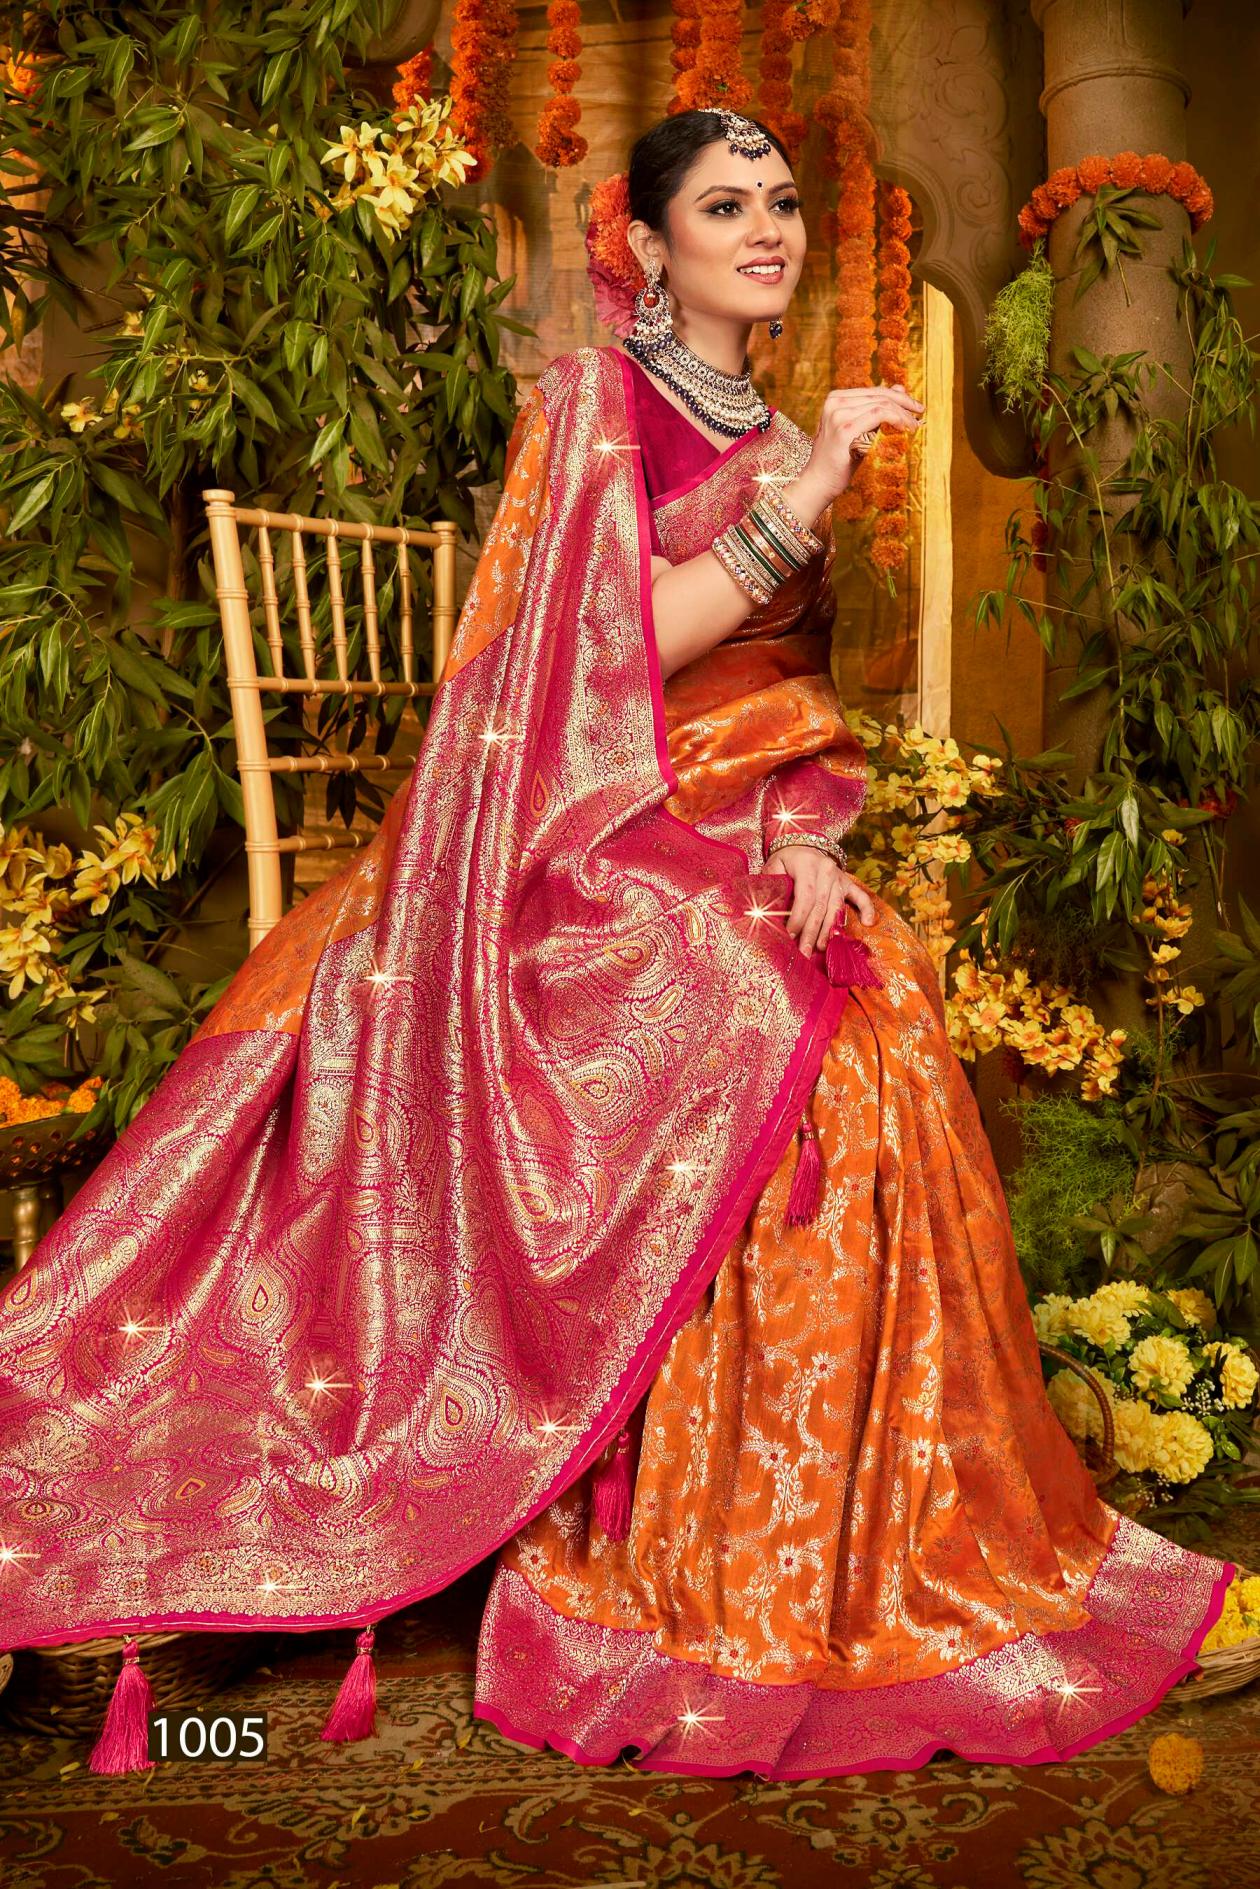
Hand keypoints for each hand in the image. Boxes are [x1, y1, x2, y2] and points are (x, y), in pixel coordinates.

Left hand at [764, 846, 875, 957]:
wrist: (801, 844)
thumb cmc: (785, 861)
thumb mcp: (773, 867)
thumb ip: (773, 887)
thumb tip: (770, 914)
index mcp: (807, 865)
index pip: (805, 897)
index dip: (798, 919)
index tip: (789, 935)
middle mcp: (827, 870)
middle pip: (821, 907)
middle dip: (811, 932)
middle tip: (804, 952)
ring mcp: (840, 876)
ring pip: (836, 907)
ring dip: (829, 930)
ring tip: (821, 947)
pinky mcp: (847, 882)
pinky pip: (861, 896)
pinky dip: (867, 909)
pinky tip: (868, 923)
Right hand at [802, 382, 924, 503]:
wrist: (818, 483)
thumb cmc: (839, 460)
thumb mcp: (859, 430)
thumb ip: (876, 409)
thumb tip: (900, 388)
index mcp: (835, 399)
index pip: (874, 391)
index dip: (898, 396)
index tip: (915, 407)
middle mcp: (835, 402)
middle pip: (879, 395)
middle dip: (904, 403)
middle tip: (921, 413)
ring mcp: (838, 415)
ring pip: (881, 404)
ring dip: (903, 415)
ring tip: (915, 426)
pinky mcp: (845, 429)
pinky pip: (878, 415)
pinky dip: (896, 419)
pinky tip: (906, 429)